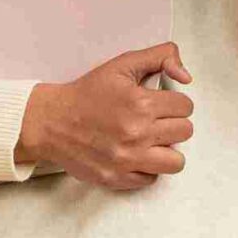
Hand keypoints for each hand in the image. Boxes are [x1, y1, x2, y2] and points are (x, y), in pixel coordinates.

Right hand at [15, 44, 195, 190]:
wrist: (52, 121)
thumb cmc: (87, 94)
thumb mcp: (122, 64)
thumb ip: (160, 57)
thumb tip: (186, 76)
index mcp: (141, 104)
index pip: (186, 106)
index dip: (175, 102)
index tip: (161, 103)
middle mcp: (137, 134)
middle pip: (184, 132)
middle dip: (173, 123)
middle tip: (155, 120)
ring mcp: (128, 160)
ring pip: (176, 162)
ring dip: (167, 150)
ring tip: (152, 141)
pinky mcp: (118, 178)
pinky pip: (151, 179)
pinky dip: (146, 168)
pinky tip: (134, 154)